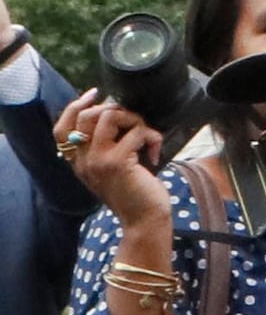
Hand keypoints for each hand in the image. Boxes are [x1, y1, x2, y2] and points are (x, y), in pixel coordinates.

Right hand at [52, 92, 169, 225]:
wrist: (144, 220)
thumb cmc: (136, 192)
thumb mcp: (113, 168)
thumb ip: (106, 146)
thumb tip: (115, 113)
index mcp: (79, 162)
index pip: (61, 128)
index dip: (76, 106)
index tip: (96, 94)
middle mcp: (83, 161)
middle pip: (87, 115)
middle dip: (117, 110)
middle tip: (136, 123)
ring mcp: (97, 161)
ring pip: (110, 116)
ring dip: (135, 119)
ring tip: (147, 136)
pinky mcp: (117, 162)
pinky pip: (136, 131)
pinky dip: (153, 137)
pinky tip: (156, 154)